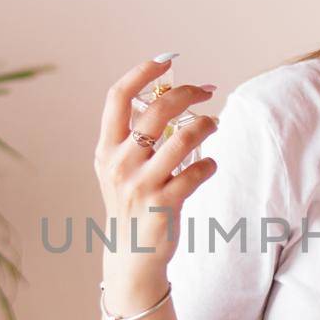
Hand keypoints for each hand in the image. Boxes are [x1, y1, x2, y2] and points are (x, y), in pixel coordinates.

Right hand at [93, 56, 218, 289]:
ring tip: (214, 124)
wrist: (130, 257)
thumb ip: (132, 137)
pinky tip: (209, 165)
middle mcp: (120, 164)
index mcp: (106, 149)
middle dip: (187, 94)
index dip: (142, 72)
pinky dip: (208, 164)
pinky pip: (196, 172)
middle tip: (206, 92)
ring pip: (183, 137)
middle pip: (157, 110)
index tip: (166, 62)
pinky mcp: (165, 204)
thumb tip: (166, 99)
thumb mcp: (118, 169)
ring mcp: (141, 184)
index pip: (117, 97)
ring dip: (206, 124)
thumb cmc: (130, 205)